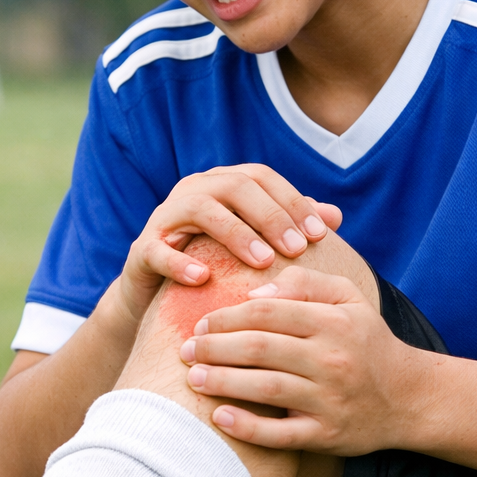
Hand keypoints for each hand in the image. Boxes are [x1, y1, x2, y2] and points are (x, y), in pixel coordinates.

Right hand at [115, 167, 341, 328]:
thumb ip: (290, 228)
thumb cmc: (218, 267)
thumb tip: (335, 216)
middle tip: (297, 249)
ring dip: (235, 233)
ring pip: (199, 208)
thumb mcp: (256, 245)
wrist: (159, 299)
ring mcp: (164, 219)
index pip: (261, 177)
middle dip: (270, 216)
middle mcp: (193, 191)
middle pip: (234, 186)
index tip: (320, 234)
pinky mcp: (141, 250)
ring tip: (263, 261)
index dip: (292, 201)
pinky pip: (158, 249)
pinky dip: (180, 262)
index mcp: (222, 184)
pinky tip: (205, 278)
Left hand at [177, 268, 416, 452]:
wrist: (409, 398)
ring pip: (265, 388)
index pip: (267, 312)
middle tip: (185, 350)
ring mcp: (329, 400)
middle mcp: (332, 359)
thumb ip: (304, 284)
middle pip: (259, 349)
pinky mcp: (326, 435)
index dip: (227, 317)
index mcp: (333, 322)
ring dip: (221, 382)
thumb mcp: (347, 299)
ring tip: (193, 378)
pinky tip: (219, 417)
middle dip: (214, 348)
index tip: (200, 323)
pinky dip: (247, 427)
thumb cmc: (366, 342)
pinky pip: (280, 434)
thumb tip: (253, 292)